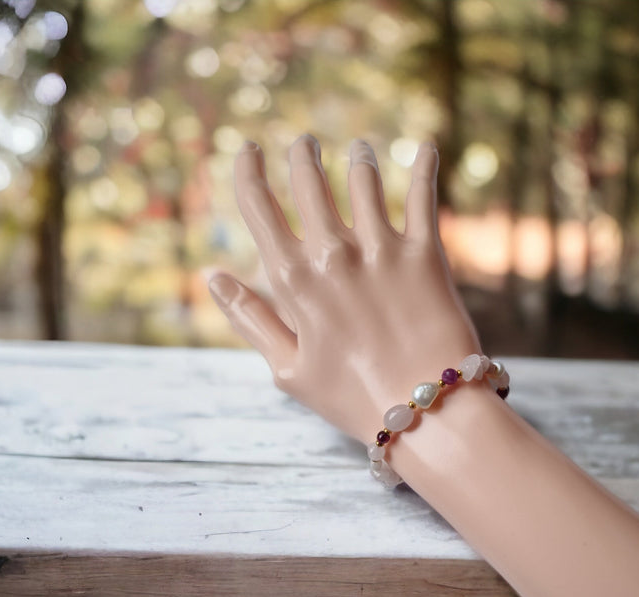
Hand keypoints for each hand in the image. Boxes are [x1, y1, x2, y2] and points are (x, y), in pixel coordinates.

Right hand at [208, 134, 481, 442]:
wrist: (425, 411)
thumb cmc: (350, 398)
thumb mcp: (286, 369)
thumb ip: (249, 319)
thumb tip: (212, 276)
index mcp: (294, 282)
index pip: (260, 208)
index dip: (249, 171)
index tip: (248, 149)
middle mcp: (334, 255)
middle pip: (310, 184)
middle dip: (301, 156)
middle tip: (302, 142)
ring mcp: (382, 251)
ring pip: (363, 181)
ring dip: (356, 158)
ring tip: (356, 147)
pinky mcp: (425, 255)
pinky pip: (423, 196)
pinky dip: (423, 165)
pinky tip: (426, 144)